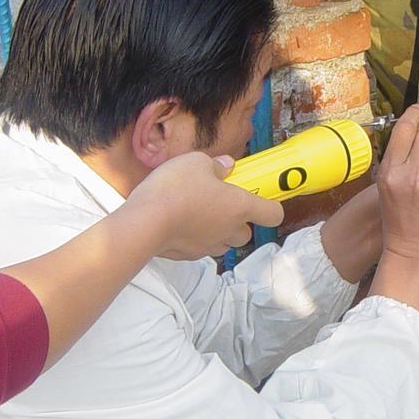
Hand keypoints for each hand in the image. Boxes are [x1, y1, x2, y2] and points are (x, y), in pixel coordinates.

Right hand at [122, 152, 283, 259]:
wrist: (145, 222)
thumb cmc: (175, 189)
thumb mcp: (196, 162)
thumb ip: (215, 164)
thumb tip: (226, 166)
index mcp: (240, 207)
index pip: (273, 214)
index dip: (271, 207)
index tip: (261, 198)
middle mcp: (229, 230)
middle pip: (246, 232)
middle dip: (238, 220)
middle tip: (220, 202)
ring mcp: (209, 246)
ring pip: (223, 242)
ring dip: (217, 231)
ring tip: (197, 213)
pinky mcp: (189, 255)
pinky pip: (200, 247)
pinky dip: (194, 237)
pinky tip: (179, 223)